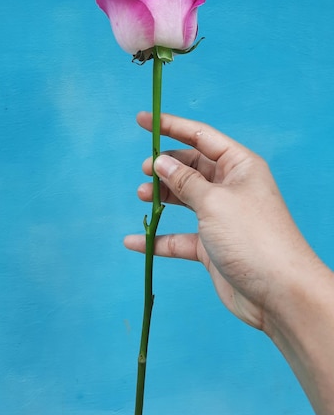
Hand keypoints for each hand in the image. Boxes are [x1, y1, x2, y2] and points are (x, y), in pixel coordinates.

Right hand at [125, 111, 316, 332]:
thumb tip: (161, 162)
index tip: (143, 120)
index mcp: (239, 166)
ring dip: (162, 197)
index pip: (200, 137)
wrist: (279, 293)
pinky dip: (159, 238)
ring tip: (142, 196)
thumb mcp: (213, 201)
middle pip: (191, 167)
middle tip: (144, 172)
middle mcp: (231, 187)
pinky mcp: (212, 246)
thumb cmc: (252, 237)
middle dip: (166, 166)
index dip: (171, 126)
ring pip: (185, 199)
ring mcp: (221, 217)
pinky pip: (180, 237)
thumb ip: (184, 181)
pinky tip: (135, 241)